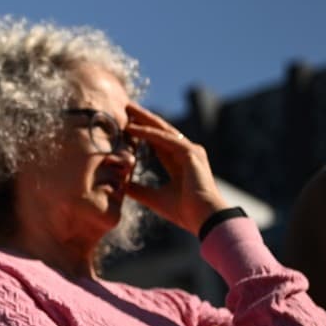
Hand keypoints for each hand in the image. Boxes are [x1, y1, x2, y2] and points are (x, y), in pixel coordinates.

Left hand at [123, 102, 227, 233]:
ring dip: (144, 119)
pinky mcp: (190, 153)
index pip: (158, 142)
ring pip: (162, 130)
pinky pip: (164, 139)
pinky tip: (132, 127)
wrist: (204, 219)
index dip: (143, 132)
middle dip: (143, 119)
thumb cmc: (185, 212)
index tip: (126, 123)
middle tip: (126, 107)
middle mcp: (187, 153)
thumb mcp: (155, 199)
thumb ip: (139, 190)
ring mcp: (191, 151)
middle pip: (160, 131)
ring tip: (127, 108)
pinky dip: (147, 132)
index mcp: (180, 163)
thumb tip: (122, 186)